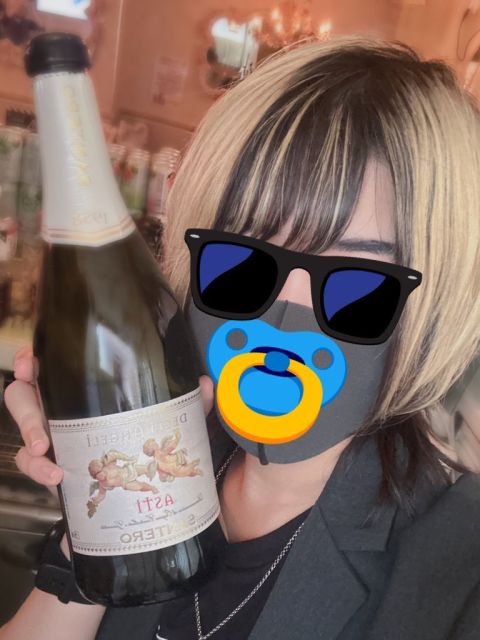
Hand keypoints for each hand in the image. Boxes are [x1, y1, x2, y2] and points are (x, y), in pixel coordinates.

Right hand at [5, 350, 213, 488]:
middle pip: (27, 397)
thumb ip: (193, 411)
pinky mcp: (61, 477)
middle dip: (24, 403)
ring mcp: (63, 447)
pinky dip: (39, 469)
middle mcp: (73, 417)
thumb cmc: (171, 470)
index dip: (35, 362)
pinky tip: (57, 476)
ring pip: (26, 432)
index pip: (57, 370)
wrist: (161, 523)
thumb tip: (204, 383)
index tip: (31, 361)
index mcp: (97, 399)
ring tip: (46, 448)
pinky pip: (36, 467)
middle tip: (40, 416)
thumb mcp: (186, 437)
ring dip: (28, 435)